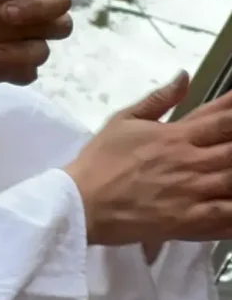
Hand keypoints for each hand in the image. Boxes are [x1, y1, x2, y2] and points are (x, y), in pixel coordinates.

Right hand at [68, 75, 231, 244]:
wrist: (81, 203)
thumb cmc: (100, 161)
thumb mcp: (123, 120)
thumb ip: (158, 99)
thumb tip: (184, 76)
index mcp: (175, 136)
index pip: (221, 119)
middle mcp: (190, 162)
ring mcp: (192, 193)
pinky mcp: (189, 223)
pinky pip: (225, 215)